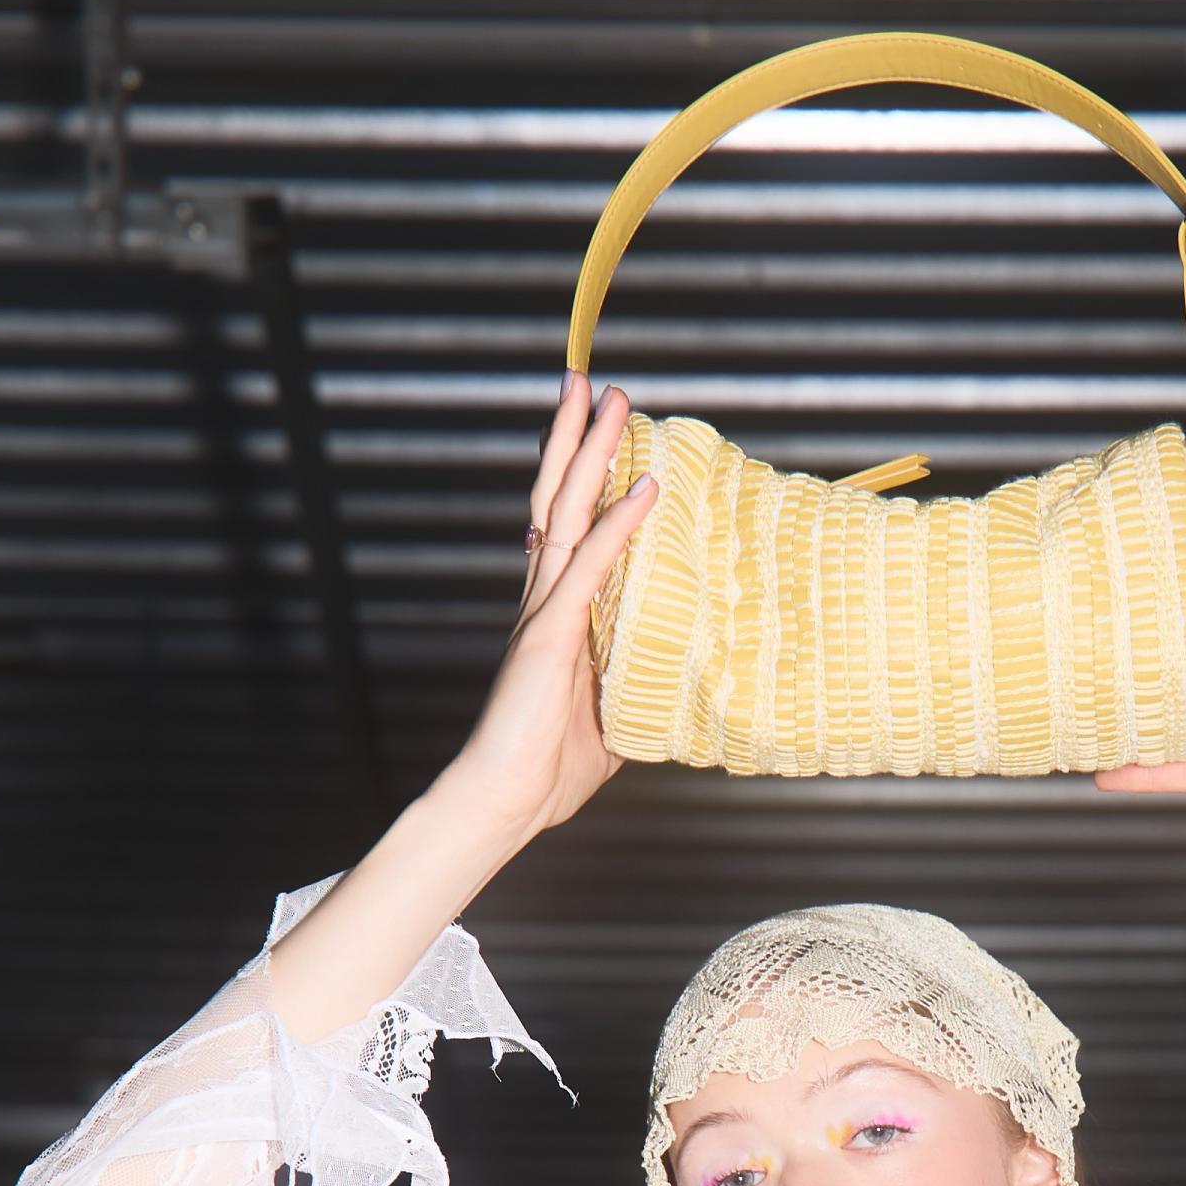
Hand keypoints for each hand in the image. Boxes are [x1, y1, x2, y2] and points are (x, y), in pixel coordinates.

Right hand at [439, 372, 658, 846]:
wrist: (505, 801)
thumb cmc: (549, 771)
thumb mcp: (612, 723)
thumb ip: (637, 693)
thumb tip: (680, 694)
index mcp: (553, 614)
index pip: (563, 527)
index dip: (578, 476)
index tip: (597, 430)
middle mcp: (543, 598)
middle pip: (554, 497)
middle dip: (575, 437)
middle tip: (593, 384)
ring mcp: (544, 610)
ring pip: (564, 510)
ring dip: (589, 451)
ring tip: (608, 398)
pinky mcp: (550, 632)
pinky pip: (590, 564)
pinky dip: (619, 523)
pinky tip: (645, 486)